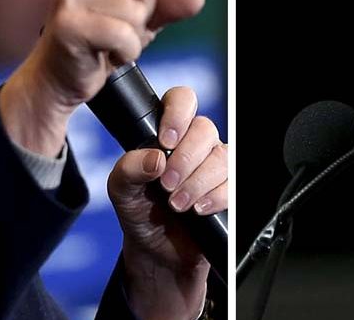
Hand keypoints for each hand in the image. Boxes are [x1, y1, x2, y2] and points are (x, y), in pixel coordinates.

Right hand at [0, 0, 204, 154]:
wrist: (58, 75)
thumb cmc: (100, 37)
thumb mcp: (140, 16)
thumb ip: (167, 3)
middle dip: (143, 12)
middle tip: (116, 26)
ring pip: (136, 11)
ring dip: (133, 36)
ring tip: (107, 41)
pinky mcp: (68, 21)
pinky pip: (124, 35)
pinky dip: (126, 51)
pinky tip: (107, 54)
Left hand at [108, 86, 226, 319]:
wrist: (157, 252)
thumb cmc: (139, 211)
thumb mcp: (121, 190)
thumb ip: (128, 168)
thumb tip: (154, 158)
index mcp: (167, 132)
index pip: (181, 100)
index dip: (177, 113)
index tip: (165, 140)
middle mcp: (193, 144)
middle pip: (205, 129)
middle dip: (185, 159)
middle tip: (166, 184)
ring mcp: (213, 165)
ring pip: (221, 156)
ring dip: (197, 182)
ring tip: (177, 203)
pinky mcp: (227, 188)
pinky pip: (232, 183)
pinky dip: (214, 197)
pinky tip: (197, 209)